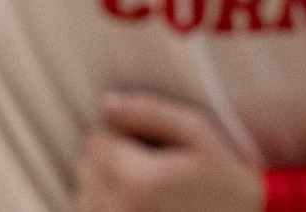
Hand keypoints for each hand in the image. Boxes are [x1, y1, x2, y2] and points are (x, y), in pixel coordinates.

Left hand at [75, 92, 264, 211]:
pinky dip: (106, 201)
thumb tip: (105, 103)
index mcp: (138, 181)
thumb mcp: (197, 134)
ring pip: (85, 185)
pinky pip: (88, 206)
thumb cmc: (221, 177)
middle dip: (115, 157)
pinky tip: (140, 203)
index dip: (125, 135)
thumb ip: (149, 112)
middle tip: (157, 168)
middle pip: (88, 161)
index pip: (98, 137)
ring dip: (108, 180)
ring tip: (151, 189)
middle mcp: (120, 209)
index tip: (157, 148)